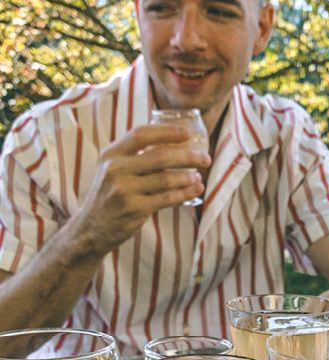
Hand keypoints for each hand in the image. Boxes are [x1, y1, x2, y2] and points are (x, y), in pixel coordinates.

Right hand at [71, 124, 208, 257]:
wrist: (91, 227)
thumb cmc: (110, 194)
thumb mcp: (113, 169)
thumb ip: (135, 156)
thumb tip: (174, 143)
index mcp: (111, 154)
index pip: (141, 135)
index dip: (167, 132)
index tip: (188, 134)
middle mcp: (115, 169)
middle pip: (160, 157)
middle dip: (188, 157)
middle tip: (205, 159)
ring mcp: (124, 190)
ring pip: (167, 179)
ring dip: (188, 177)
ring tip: (199, 177)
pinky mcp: (134, 209)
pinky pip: (168, 199)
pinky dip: (185, 193)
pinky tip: (195, 190)